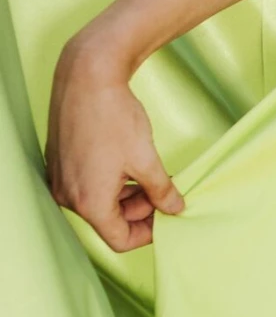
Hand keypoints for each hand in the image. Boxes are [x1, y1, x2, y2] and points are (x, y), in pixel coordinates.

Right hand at [45, 32, 182, 252]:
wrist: (87, 76)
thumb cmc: (114, 117)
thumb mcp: (146, 159)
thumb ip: (162, 191)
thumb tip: (175, 209)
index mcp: (89, 202)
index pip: (120, 239)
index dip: (148, 232)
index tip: (167, 214)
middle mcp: (67, 196)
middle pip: (109, 220)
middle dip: (140, 208)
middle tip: (163, 187)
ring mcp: (60, 179)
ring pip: (99, 201)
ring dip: (127, 193)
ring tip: (149, 170)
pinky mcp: (59, 162)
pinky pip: (87, 183)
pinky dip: (110, 179)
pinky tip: (128, 159)